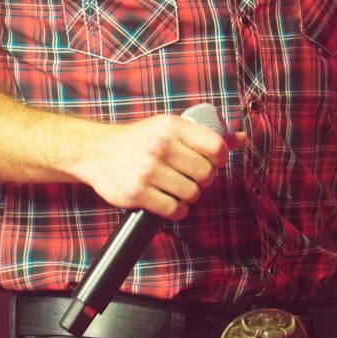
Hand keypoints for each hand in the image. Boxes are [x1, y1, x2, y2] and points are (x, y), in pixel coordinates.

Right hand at [75, 114, 241, 219]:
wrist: (96, 151)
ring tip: (176, 188)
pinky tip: (168, 201)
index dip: (220, 160)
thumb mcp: (169, 127)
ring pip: (192, 194)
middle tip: (191, 178)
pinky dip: (176, 210)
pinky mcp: (137, 193)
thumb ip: (204, 134)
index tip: (211, 163)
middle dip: (203, 181)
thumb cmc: (139, 139)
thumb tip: (240, 138)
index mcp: (172, 126)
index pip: (216, 148)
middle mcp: (161, 146)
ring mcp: (148, 170)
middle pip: (206, 175)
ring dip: (188, 196)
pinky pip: (174, 209)